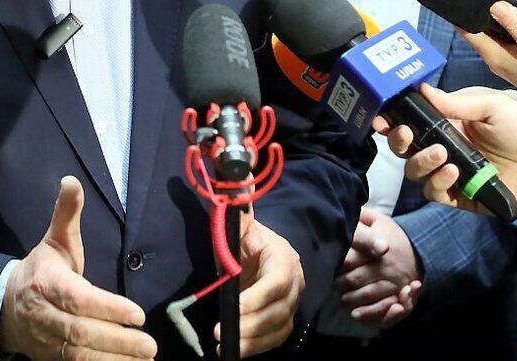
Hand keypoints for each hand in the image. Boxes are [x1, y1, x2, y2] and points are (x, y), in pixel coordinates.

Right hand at [0, 177, 156, 360]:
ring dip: (113, 359)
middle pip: (81, 332)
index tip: (137, 314)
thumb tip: (72, 180)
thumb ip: (66, 213)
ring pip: (79, 354)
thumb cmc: (41, 270)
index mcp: (47, 284)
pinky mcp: (51, 358)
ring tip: (144, 357)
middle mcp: (45, 315)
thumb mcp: (54, 240)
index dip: (107, 308)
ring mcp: (46, 341)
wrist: (6, 307)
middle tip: (149, 344)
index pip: (78, 299)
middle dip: (117, 340)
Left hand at [214, 213, 303, 356]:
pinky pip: (277, 337)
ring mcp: (293, 303)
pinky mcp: (287, 319)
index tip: (233, 307)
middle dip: (250, 324)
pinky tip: (235, 351)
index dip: (256, 298)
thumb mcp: (241, 225)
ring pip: (278, 327)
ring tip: (226, 346)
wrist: (262, 254)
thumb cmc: (246, 241)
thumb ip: (239, 205)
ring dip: (253, 340)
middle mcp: (294, 282)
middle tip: (222, 333)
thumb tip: (240, 173)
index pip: (275, 282)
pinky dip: (258, 347)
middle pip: (278, 310)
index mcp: (282, 258)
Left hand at [334, 207, 421, 327]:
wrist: (421, 252)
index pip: (352, 257)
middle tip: (331, 282)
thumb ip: (361, 216)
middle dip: (341, 282)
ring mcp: (391, 283)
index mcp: (377, 248)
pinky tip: (355, 314)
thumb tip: (343, 208)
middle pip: (356, 278)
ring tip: (341, 299)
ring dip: (351, 299)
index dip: (337, 262)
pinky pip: (382, 308)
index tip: (328, 262)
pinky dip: (368, 313)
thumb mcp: (379, 221)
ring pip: (367, 294)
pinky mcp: (396, 295)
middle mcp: (384, 267)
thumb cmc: (393, 236)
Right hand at [372, 85, 516, 217]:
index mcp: (451, 121)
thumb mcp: (494, 106)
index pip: (413, 119)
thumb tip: (422, 89)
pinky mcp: (459, 196)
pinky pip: (434, 192)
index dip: (394, 118)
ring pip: (414, 170)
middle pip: (405, 146)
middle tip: (403, 134)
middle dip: (397, 139)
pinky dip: (437, 182)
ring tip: (441, 155)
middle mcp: (446, 146)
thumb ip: (456, 101)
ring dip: (420, 161)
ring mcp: (451, 172)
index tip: (382, 116)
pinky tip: (452, 173)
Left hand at [459, 1, 516, 113]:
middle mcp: (493, 58)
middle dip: (475, 11)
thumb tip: (494, 3)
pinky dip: (502, 28)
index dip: (461, 11)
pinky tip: (511, 19)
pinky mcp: (513, 61)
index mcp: (493, 54)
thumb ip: (515, 25)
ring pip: (489, 34)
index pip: (465, 30)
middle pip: (475, 30)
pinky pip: (501, 40)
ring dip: (490, 19)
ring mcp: (503, 60)